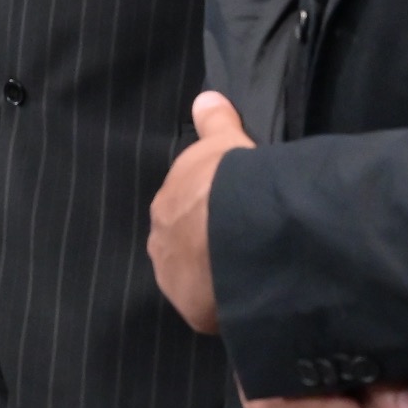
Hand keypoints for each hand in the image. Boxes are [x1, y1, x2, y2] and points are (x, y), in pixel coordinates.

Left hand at [149, 91, 254, 334]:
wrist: (238, 224)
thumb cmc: (230, 178)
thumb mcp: (223, 141)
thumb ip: (214, 121)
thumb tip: (205, 96)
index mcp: (165, 205)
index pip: (181, 213)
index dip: (203, 215)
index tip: (224, 218)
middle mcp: (160, 242)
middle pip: (182, 248)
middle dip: (202, 249)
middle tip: (236, 249)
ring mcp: (173, 279)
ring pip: (192, 280)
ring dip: (210, 279)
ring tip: (244, 278)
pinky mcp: (192, 310)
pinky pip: (210, 309)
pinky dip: (225, 306)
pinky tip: (247, 301)